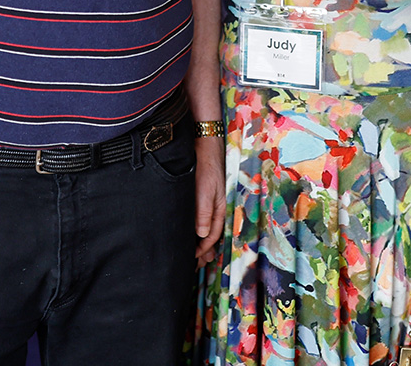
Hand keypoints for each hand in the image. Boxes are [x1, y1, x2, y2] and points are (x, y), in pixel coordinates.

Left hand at [193, 135, 225, 265]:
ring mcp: (209, 203)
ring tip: (194, 256)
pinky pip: (201, 219)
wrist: (204, 146)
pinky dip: (197, 230)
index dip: (203, 249)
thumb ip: (204, 212)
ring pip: (205, 228)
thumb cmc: (206, 167)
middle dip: (203, 250)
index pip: (211, 235)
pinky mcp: (202, 197)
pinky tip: (191, 233)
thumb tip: (201, 235)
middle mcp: (215, 208)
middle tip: (194, 264)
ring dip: (200, 242)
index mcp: (219, 209)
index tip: (193, 258)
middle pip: (210, 235)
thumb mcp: (205, 190)